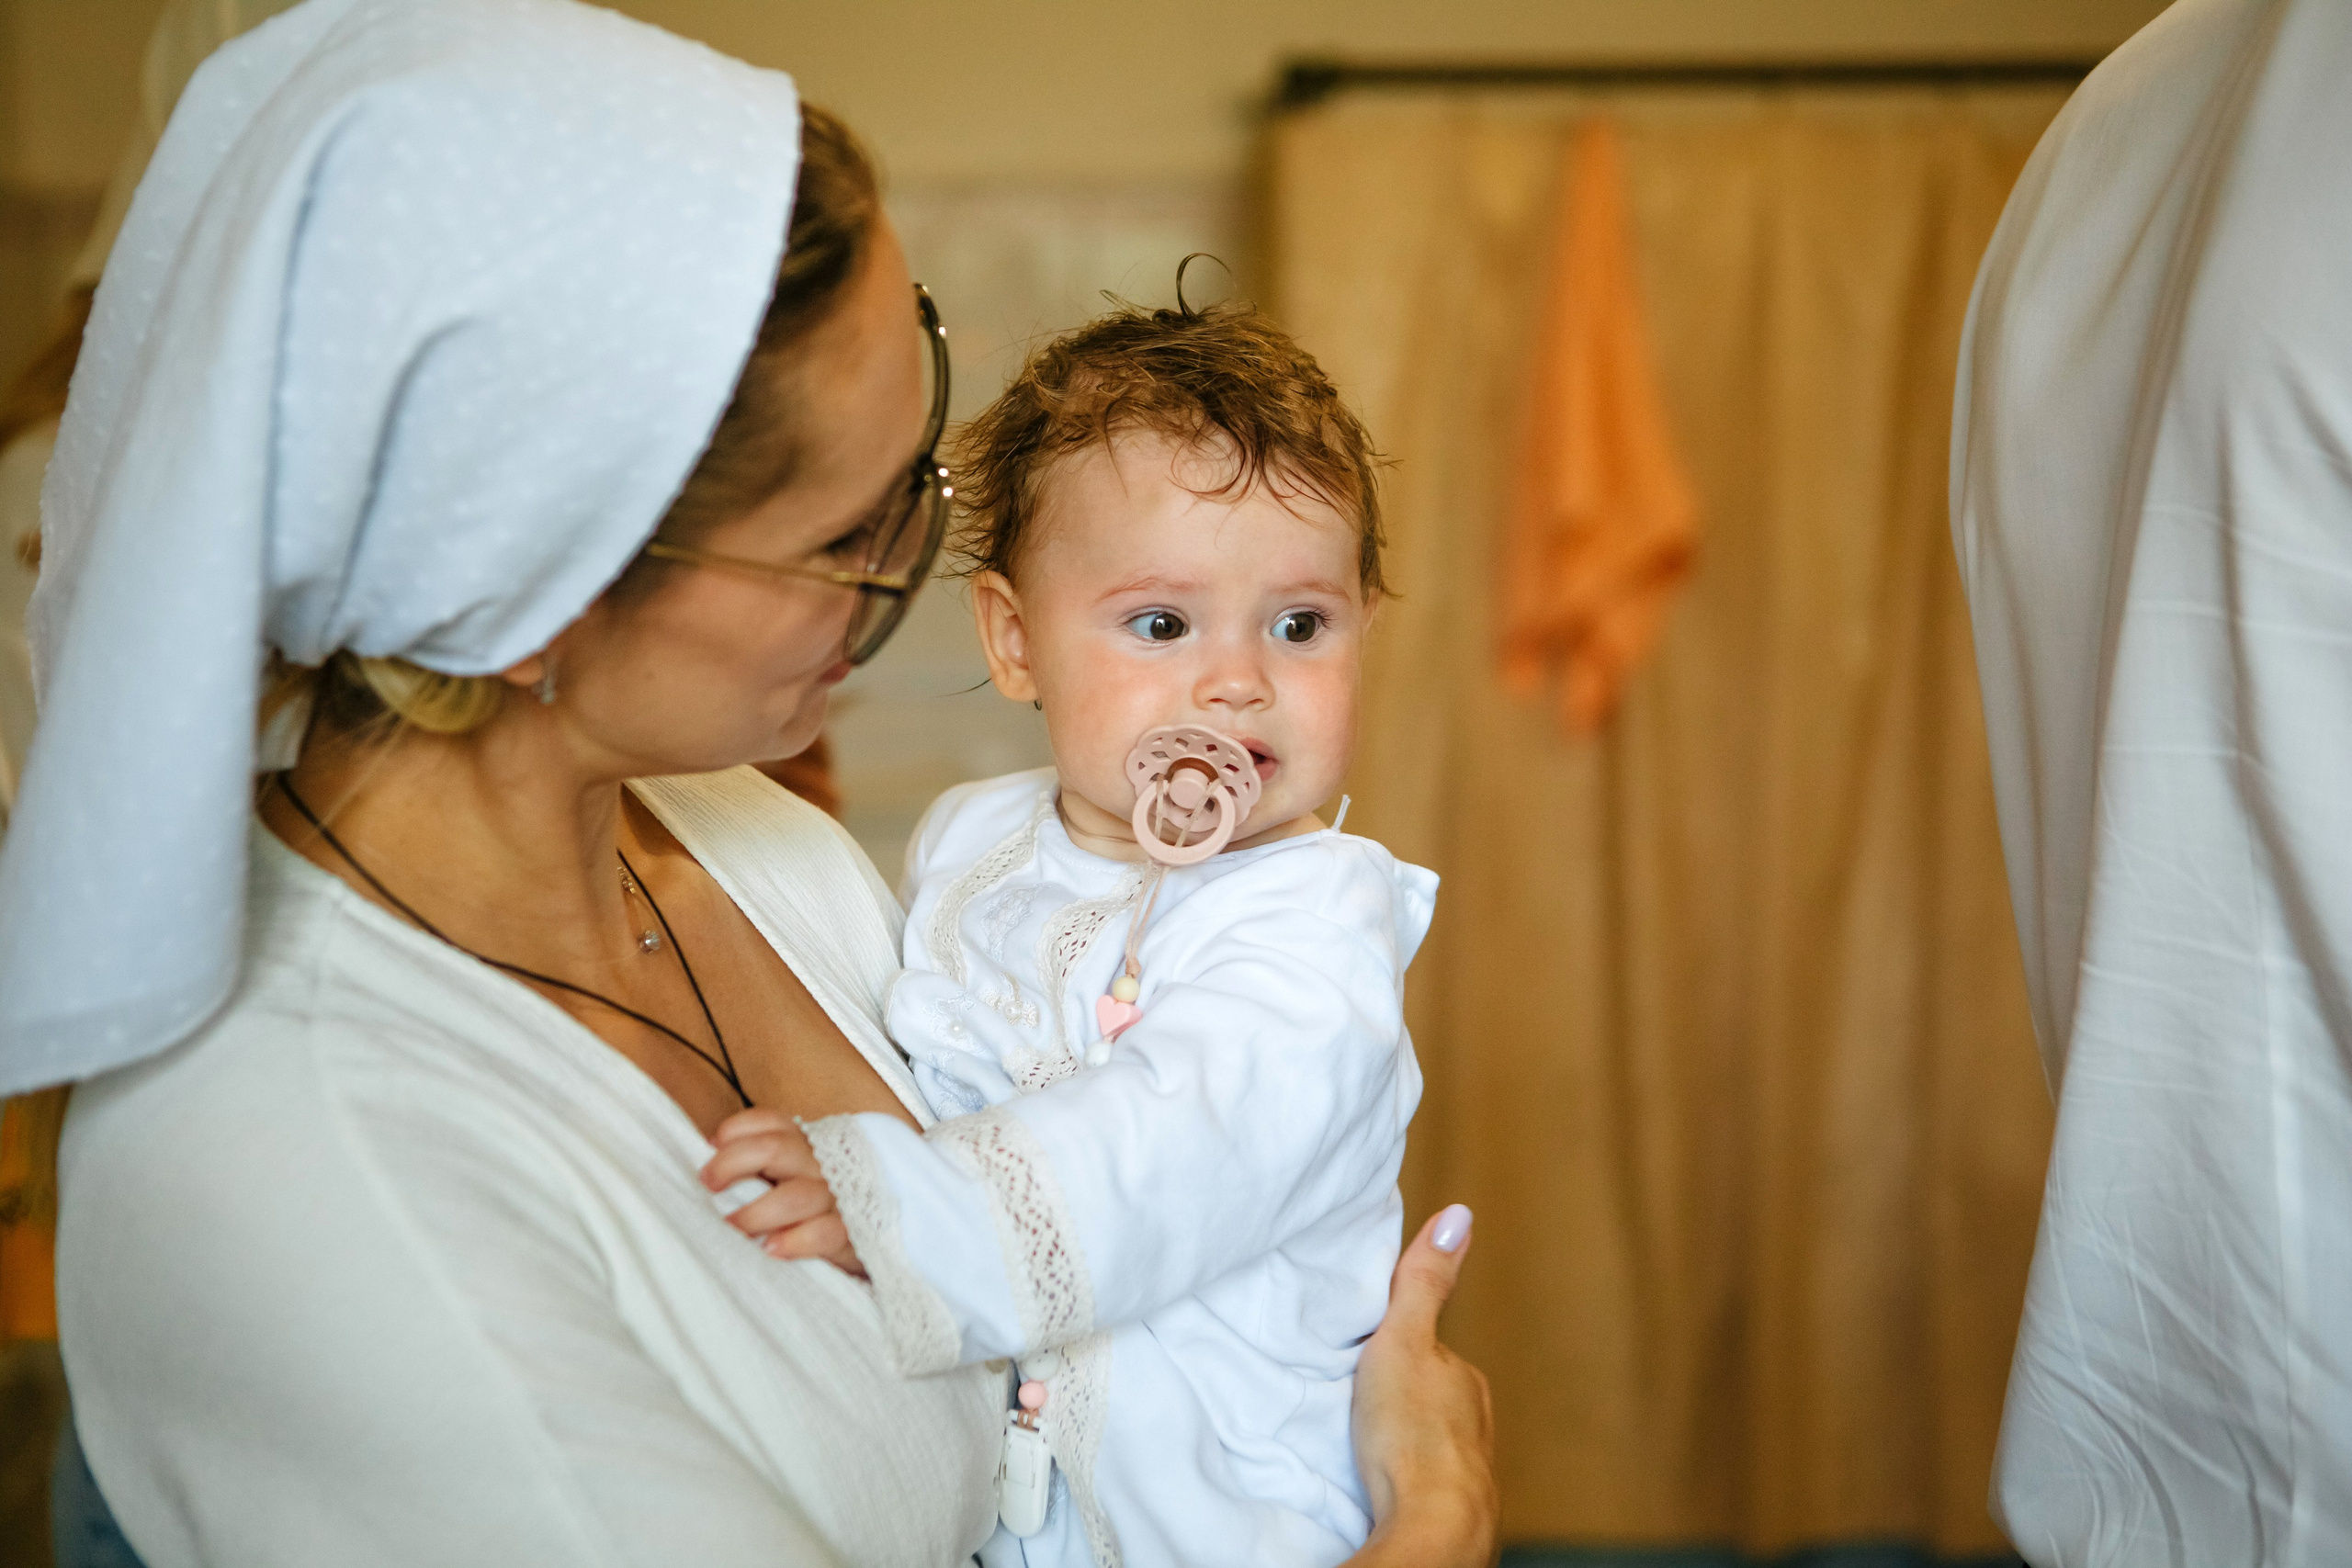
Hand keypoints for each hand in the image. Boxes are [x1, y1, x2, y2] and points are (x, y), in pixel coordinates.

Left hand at [700, 1108, 865, 1277]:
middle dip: (731, 1165)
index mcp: (803, 1143)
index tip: (710, 1157)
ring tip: (733, 1229)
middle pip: (774, 1148)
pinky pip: (823, 1232)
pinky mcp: (850, 1232)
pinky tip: (771, 1250)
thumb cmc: (813, 1203)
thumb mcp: (789, 1173)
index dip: (734, 1133)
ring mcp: (837, 1197)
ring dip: (755, 1214)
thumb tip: (705, 1155)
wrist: (875, 1229)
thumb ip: (756, 1163)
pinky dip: (794, 1241)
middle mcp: (820, 1163)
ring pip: (794, 1196)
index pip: (768, 1122)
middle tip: (709, 1188)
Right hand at [1345, 1205, 1496, 1567]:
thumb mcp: (1403, 1341)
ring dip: (1403, 1440)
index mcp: (1465, 1379)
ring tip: (1366, 1444)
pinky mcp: (1453, 1507)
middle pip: (1431, 1397)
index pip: (1430, 1353)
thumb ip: (1423, 1283)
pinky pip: (1423, 1480)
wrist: (1430, 1525)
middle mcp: (1476, 1421)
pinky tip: (1383, 1483)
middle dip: (1401, 1397)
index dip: (1398, 1351)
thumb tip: (1459, 1215)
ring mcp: (1468, 1467)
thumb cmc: (1413, 1432)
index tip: (1369, 1357)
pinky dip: (1404, 1476)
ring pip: (1429, 1440)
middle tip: (1359, 1401)